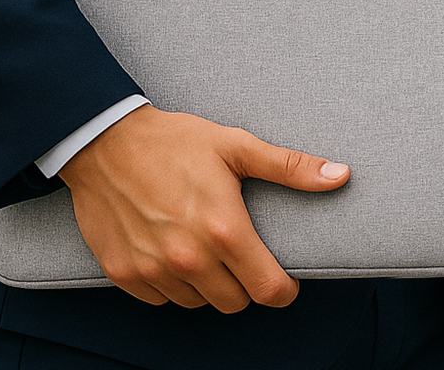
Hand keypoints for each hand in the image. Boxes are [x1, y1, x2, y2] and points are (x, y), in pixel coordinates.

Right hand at [56, 105, 349, 312]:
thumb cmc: (174, 141)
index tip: (282, 279)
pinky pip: (161, 300)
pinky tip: (170, 252)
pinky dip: (171, 285)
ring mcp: (154, 269)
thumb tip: (341, 176)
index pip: (269, 291)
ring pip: (198, 304)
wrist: (102, 140)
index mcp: (224, 230)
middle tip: (238, 255)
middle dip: (244, 285)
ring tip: (203, 249)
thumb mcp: (236, 146)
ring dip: (207, 285)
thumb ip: (291, 168)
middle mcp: (189, 258)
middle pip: (235, 303)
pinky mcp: (124, 274)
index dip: (283, 290)